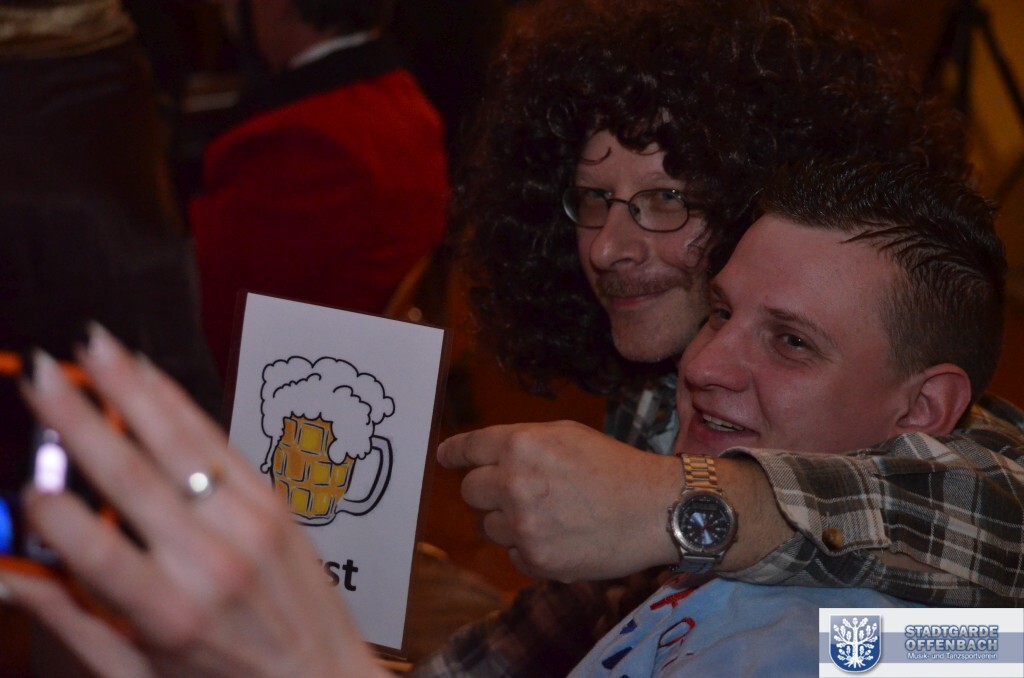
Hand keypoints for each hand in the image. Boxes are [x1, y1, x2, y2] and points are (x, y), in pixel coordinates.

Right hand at [1, 324, 387, 676]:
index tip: (26, 486)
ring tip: (96, 346)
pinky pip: (219, 443)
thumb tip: (6, 579)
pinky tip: (150, 376)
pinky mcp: (272, 501)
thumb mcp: (138, 674)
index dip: (56, 515)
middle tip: (43, 374)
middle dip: (80, 421)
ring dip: (135, 390)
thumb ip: (72, 622)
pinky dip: (182, 405)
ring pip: (181, 443)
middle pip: (133, 478)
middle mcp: (212, 561)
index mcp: (171, 614)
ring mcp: (249, 523)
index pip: (98, 552)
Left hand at [437, 421, 681, 580]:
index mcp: (520, 445)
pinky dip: (529, 548)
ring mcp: (522, 524)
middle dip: (487, 490)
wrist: (655, 509)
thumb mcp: (566, 435)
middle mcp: (514, 483)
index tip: (445, 457)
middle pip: (470, 490)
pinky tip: (560, 536)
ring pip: (489, 526)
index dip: (454, 453)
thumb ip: (523, 443)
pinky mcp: (535, 559)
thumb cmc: (616, 467)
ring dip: (509, 521)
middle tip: (516, 491)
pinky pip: (513, 554)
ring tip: (550, 515)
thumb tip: (486, 454)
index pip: (468, 449)